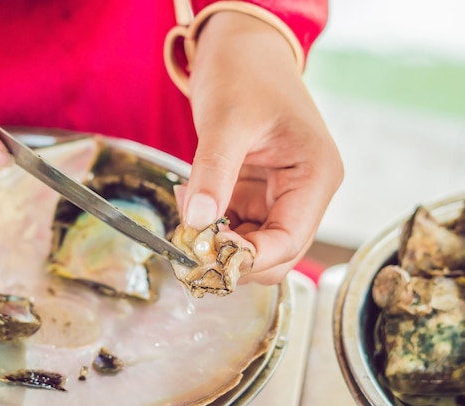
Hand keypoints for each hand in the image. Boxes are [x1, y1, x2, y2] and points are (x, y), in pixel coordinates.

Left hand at [182, 11, 342, 284]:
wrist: (240, 50)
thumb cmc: (245, 74)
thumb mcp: (226, 122)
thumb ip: (213, 174)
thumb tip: (197, 223)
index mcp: (315, 176)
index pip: (290, 241)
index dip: (250, 259)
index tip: (207, 257)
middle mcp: (304, 192)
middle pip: (274, 252)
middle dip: (232, 255)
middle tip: (189, 243)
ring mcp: (279, 194)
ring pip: (252, 243)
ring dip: (216, 239)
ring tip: (185, 208)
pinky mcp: (255, 191)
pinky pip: (234, 223)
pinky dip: (209, 222)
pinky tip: (189, 196)